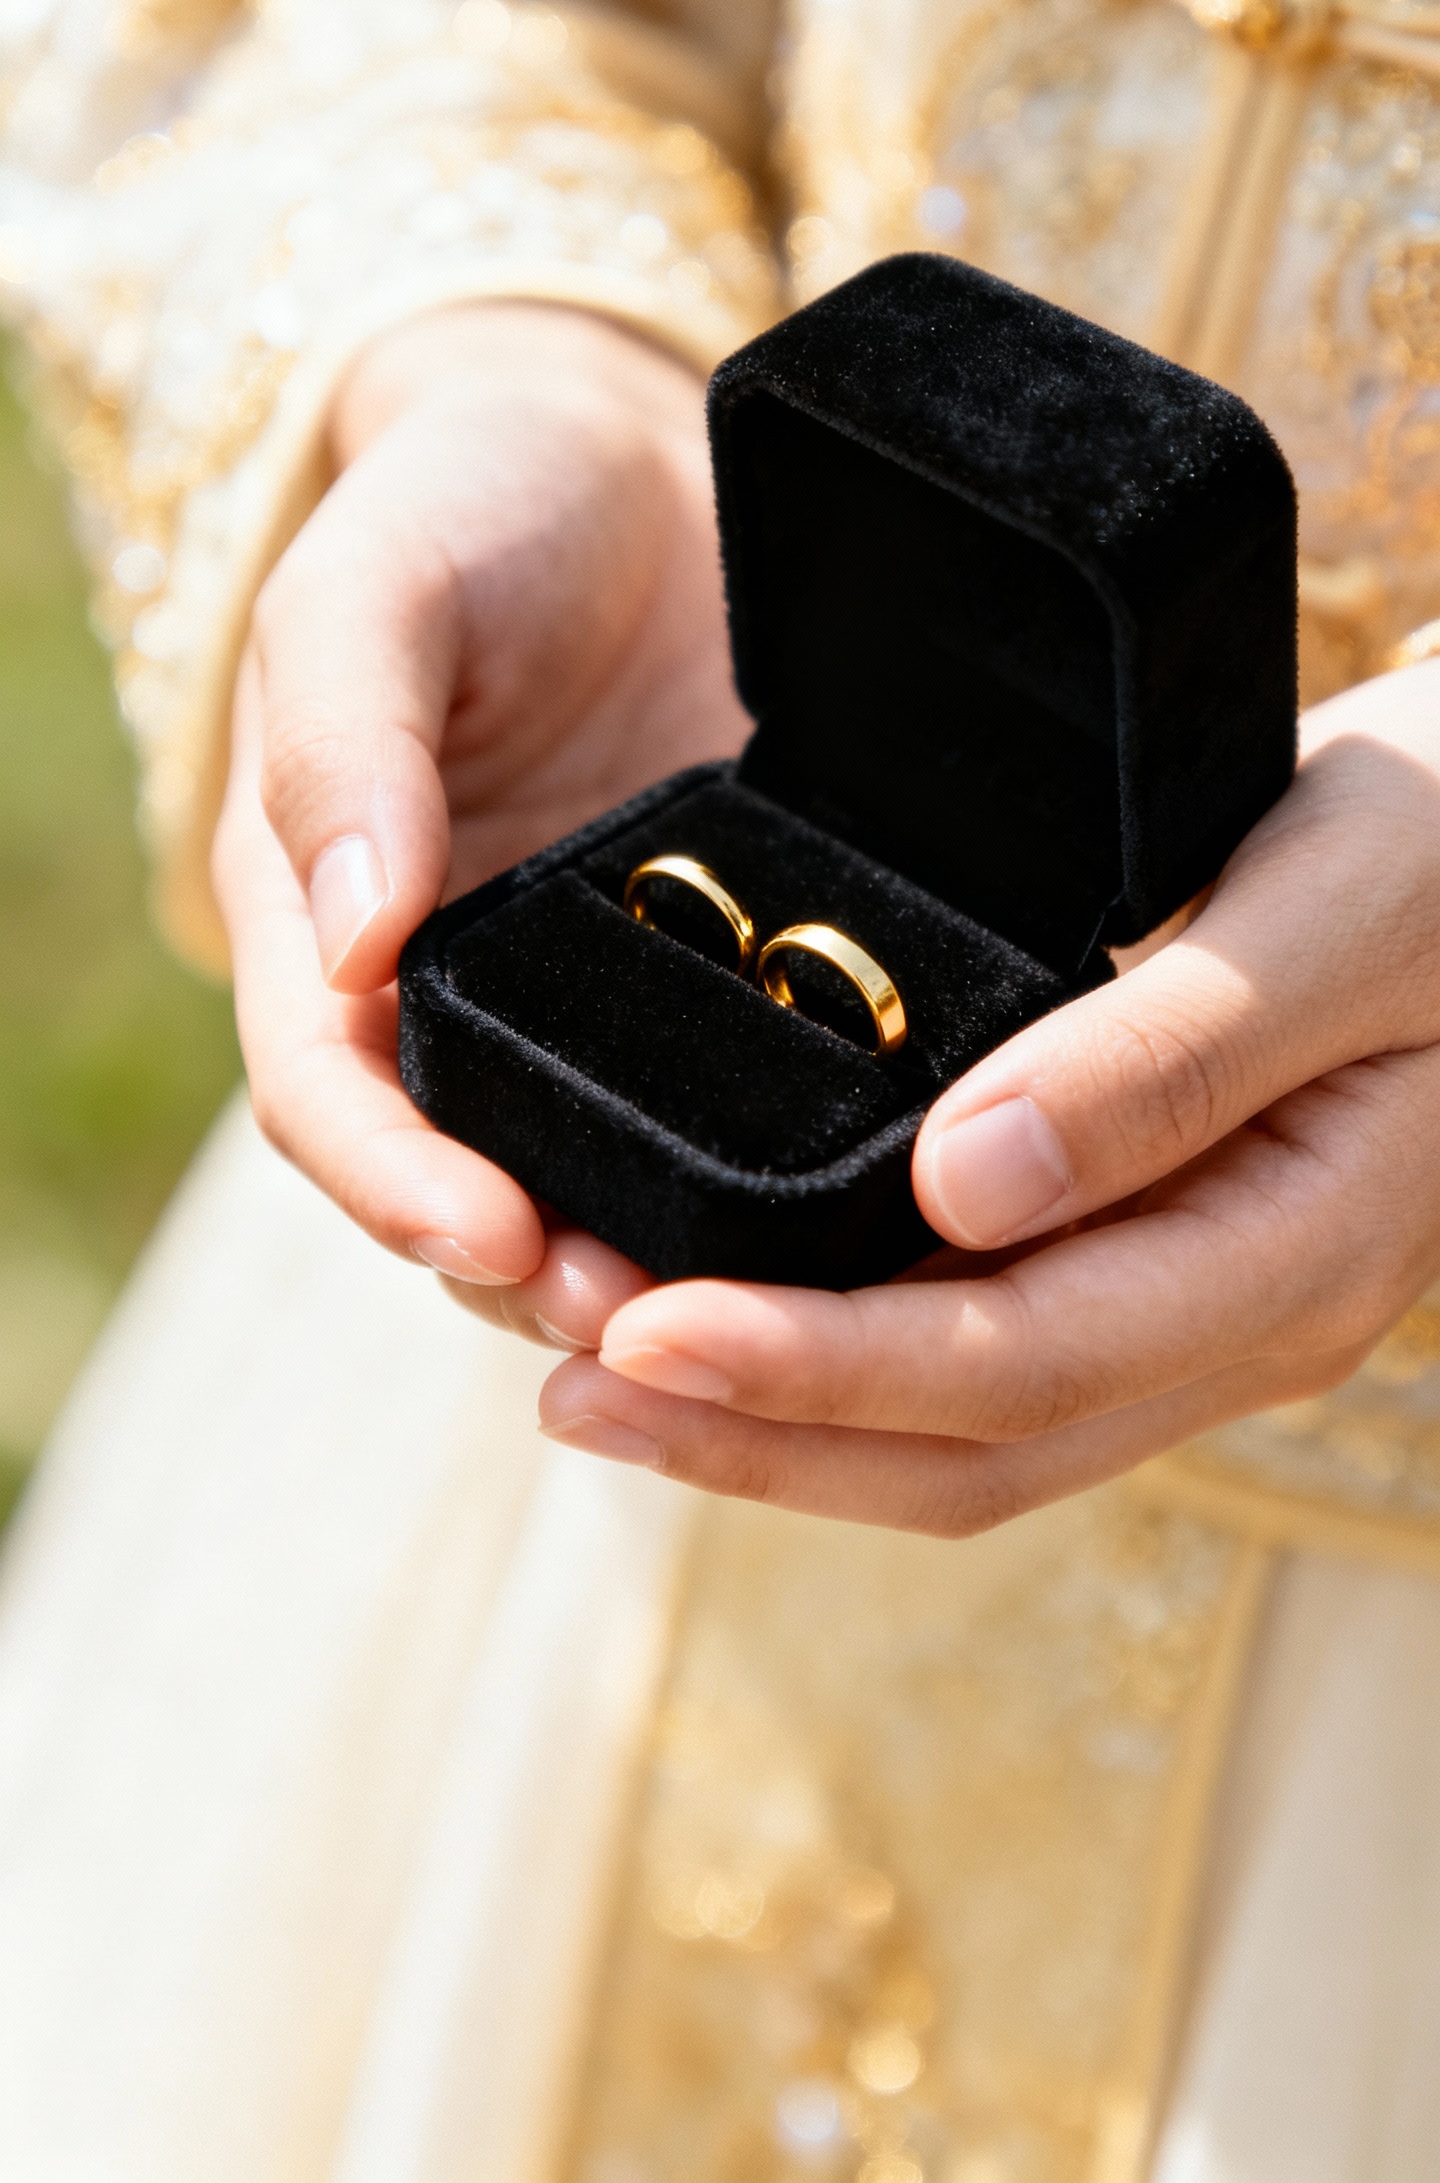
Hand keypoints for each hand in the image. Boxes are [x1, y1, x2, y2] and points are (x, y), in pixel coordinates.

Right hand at [212, 300, 744, 1333]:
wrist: (629, 458)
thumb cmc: (471, 503)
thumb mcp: (376, 584)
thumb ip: (344, 742)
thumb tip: (355, 937)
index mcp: (334, 926)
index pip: (332, 1095)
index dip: (392, 1181)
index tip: (487, 1232)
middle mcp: (459, 999)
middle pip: (472, 1182)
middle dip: (546, 1274)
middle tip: (651, 1323)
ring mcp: (598, 1006)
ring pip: (611, 1181)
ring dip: (674, 1265)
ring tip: (768, 1318)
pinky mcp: (729, 986)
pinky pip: (746, 1110)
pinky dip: (784, 1181)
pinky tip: (869, 1218)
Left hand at [540, 662, 1439, 1528]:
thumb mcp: (1336, 911)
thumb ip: (1162, 1057)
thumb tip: (957, 1187)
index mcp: (1297, 1256)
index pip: (1021, 1368)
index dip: (816, 1371)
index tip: (639, 1336)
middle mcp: (1241, 1319)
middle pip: (970, 1449)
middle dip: (755, 1432)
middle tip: (561, 1382)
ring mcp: (1197, 1302)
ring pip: (965, 1429)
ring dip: (777, 1414)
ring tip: (590, 1358)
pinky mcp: (1153, 1256)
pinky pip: (981, 1346)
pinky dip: (836, 1344)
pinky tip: (727, 1294)